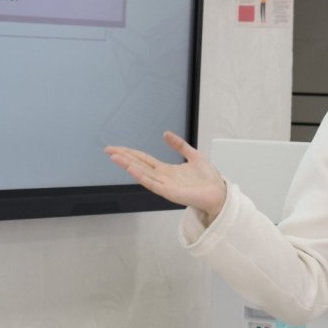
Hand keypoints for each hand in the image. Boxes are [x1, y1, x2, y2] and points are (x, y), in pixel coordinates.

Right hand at [105, 131, 226, 219]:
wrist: (218, 193)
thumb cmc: (208, 179)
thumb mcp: (193, 155)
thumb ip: (179, 145)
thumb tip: (165, 134)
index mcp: (166, 170)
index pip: (143, 160)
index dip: (130, 153)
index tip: (116, 148)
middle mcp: (162, 178)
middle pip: (139, 165)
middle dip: (123, 158)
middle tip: (108, 150)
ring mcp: (164, 186)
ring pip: (142, 174)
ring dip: (128, 166)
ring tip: (115, 157)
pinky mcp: (169, 193)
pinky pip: (153, 184)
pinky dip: (142, 177)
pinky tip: (132, 170)